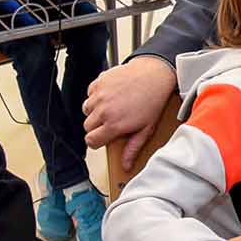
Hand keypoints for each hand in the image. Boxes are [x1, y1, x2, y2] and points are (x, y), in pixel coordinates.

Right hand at [82, 55, 177, 170]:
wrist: (155, 75)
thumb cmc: (153, 100)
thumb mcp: (146, 129)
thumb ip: (133, 148)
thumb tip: (126, 165)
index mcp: (114, 124)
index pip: (91, 141)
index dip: (97, 142)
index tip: (103, 138)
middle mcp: (103, 110)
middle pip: (87, 126)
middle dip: (97, 127)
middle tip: (111, 122)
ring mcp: (99, 95)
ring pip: (86, 110)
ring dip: (95, 111)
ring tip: (111, 108)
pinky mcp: (99, 82)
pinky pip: (90, 93)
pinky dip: (96, 95)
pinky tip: (110, 95)